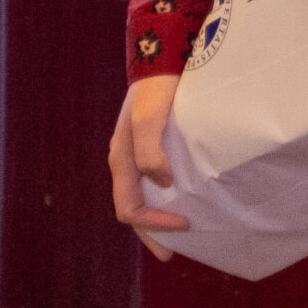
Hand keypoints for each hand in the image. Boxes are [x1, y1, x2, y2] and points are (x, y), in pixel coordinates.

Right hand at [109, 75, 190, 258]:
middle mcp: (126, 160)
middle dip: (151, 232)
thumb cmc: (157, 86)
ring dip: (157, 216)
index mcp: (121, 159)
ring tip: (180, 230)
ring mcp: (137, 151)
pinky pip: (152, 178)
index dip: (153, 225)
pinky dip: (163, 196)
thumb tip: (162, 184)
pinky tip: (182, 197)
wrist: (163, 55)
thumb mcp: (151, 117)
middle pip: (133, 208)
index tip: (185, 225)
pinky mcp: (152, 142)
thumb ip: (150, 151)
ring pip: (142, 195)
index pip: (129, 208)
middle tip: (174, 252)